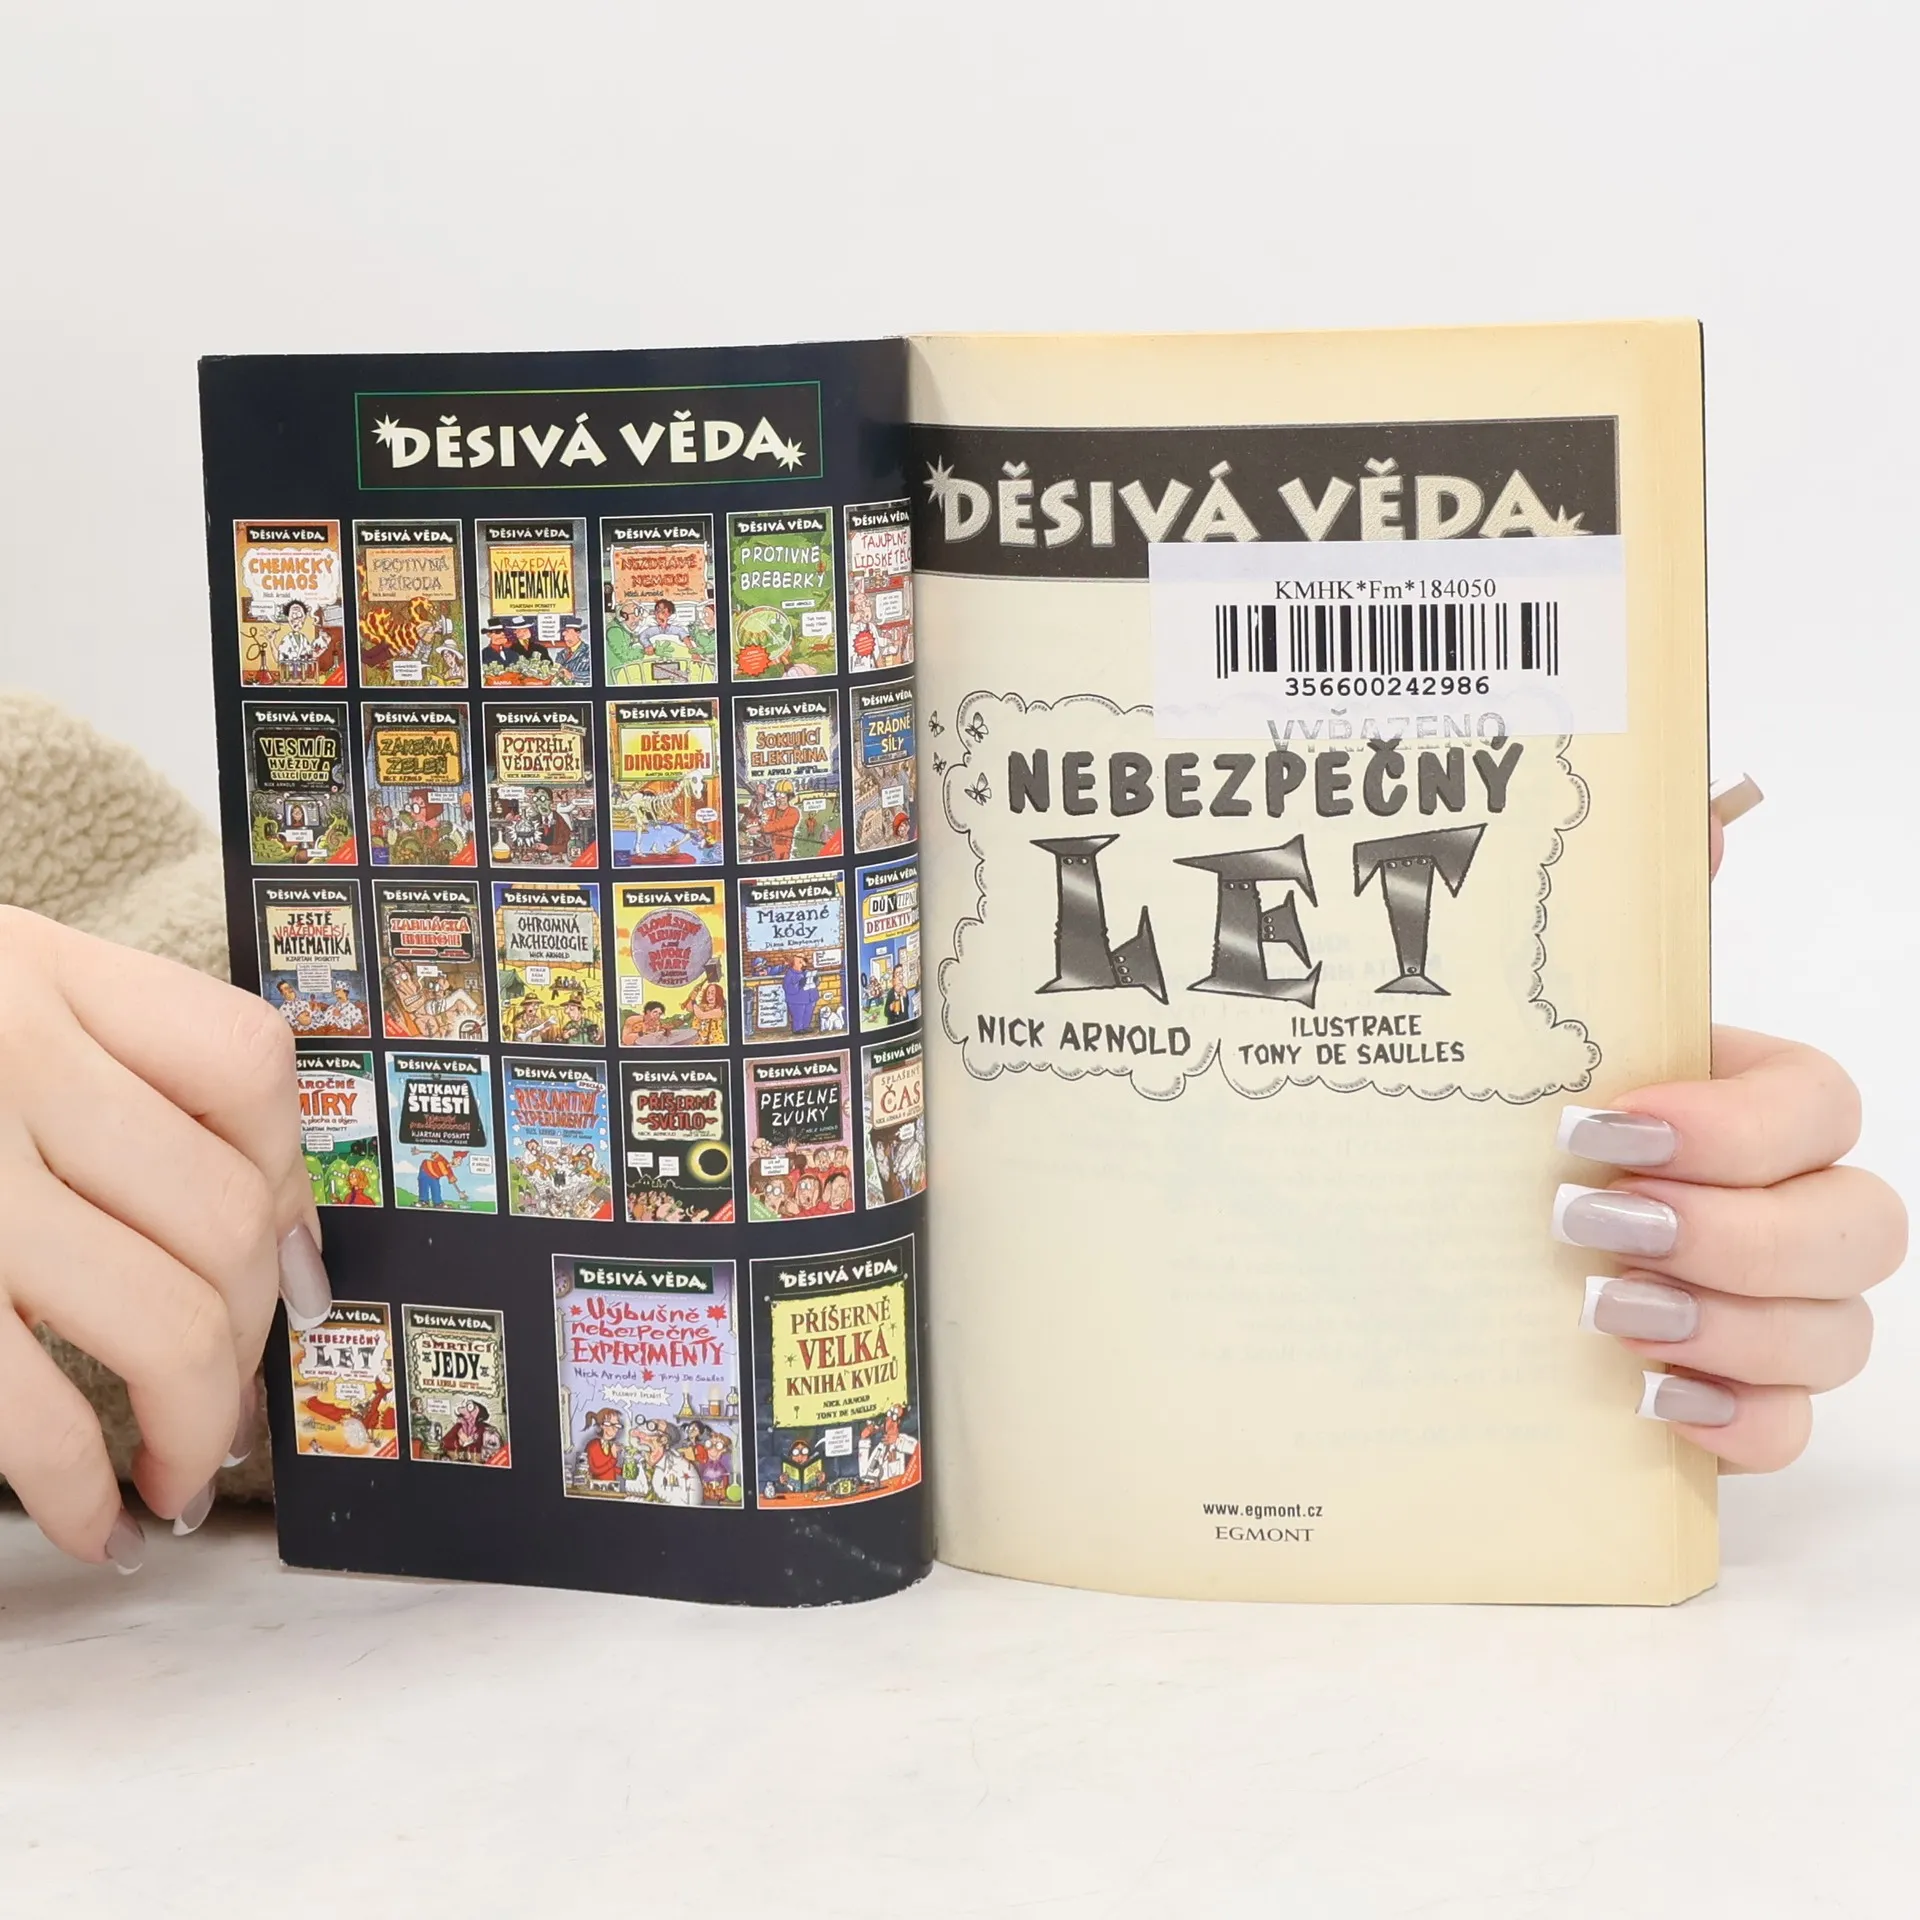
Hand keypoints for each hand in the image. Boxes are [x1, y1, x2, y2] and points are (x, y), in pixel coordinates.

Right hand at [0, 908, 332, 1568]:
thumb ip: (92, 1062)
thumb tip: (258, 1227)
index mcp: (34, 970)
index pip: (243, 1062)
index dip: (294, 1181)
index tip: (299, 1272)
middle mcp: (5, 1058)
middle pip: (224, 1213)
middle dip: (252, 1335)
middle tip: (231, 1409)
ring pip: (163, 1316)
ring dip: (194, 1425)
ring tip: (178, 1477)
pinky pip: (29, 1406)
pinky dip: (79, 1485)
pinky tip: (90, 1520)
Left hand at [1551, 784, 1905, 1467]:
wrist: (1464, 1227)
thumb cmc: (1527, 1112)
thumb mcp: (1559, 1015)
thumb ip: (1634, 919)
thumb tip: (1705, 807)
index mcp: (1756, 1102)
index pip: (1821, 1104)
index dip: (1732, 1126)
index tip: (1602, 1129)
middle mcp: (1789, 1204)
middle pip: (1861, 1228)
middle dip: (1734, 1233)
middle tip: (1592, 1227)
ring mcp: (1776, 1310)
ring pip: (1839, 1332)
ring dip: (1730, 1326)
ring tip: (1600, 1311)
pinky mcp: (1735, 1395)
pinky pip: (1789, 1429)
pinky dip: (1736, 1422)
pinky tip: (1650, 1398)